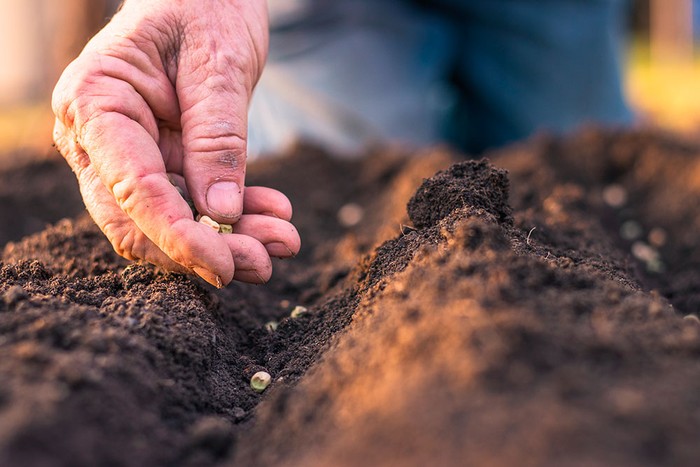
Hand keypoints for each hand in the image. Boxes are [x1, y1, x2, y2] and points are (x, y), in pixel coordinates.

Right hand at [52, 0, 299, 286]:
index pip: (131, 189)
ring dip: (228, 240)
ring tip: (284, 240)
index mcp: (95, 102)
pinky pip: (192, 205)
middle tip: (266, 262)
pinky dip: (234, 217)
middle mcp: (99, 137)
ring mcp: (128, 154)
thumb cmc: (206, 5)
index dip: (177, 237)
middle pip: (139, 221)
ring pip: (168, 222)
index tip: (226, 265)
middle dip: (203, 250)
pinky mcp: (162, 161)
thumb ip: (217, 138)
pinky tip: (274, 214)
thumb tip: (222, 215)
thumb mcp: (220, 64)